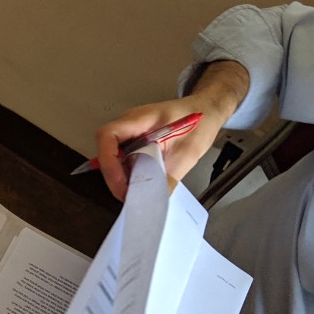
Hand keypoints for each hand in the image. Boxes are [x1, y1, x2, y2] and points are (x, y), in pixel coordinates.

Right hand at [95, 60, 248, 199]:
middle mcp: (129, 123)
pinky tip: (138, 182)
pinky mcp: (134, 139)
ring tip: (134, 191)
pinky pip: (122, 158)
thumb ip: (167, 177)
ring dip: (119, 176)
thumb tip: (153, 202)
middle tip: (128, 195)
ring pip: (112, 156)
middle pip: (106, 150)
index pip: (107, 136)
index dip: (108, 162)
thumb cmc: (200, 122)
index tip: (121, 183)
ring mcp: (129, 131)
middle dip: (113, 175)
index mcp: (140, 119)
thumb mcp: (187, 153)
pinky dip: (127, 173)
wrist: (207, 111)